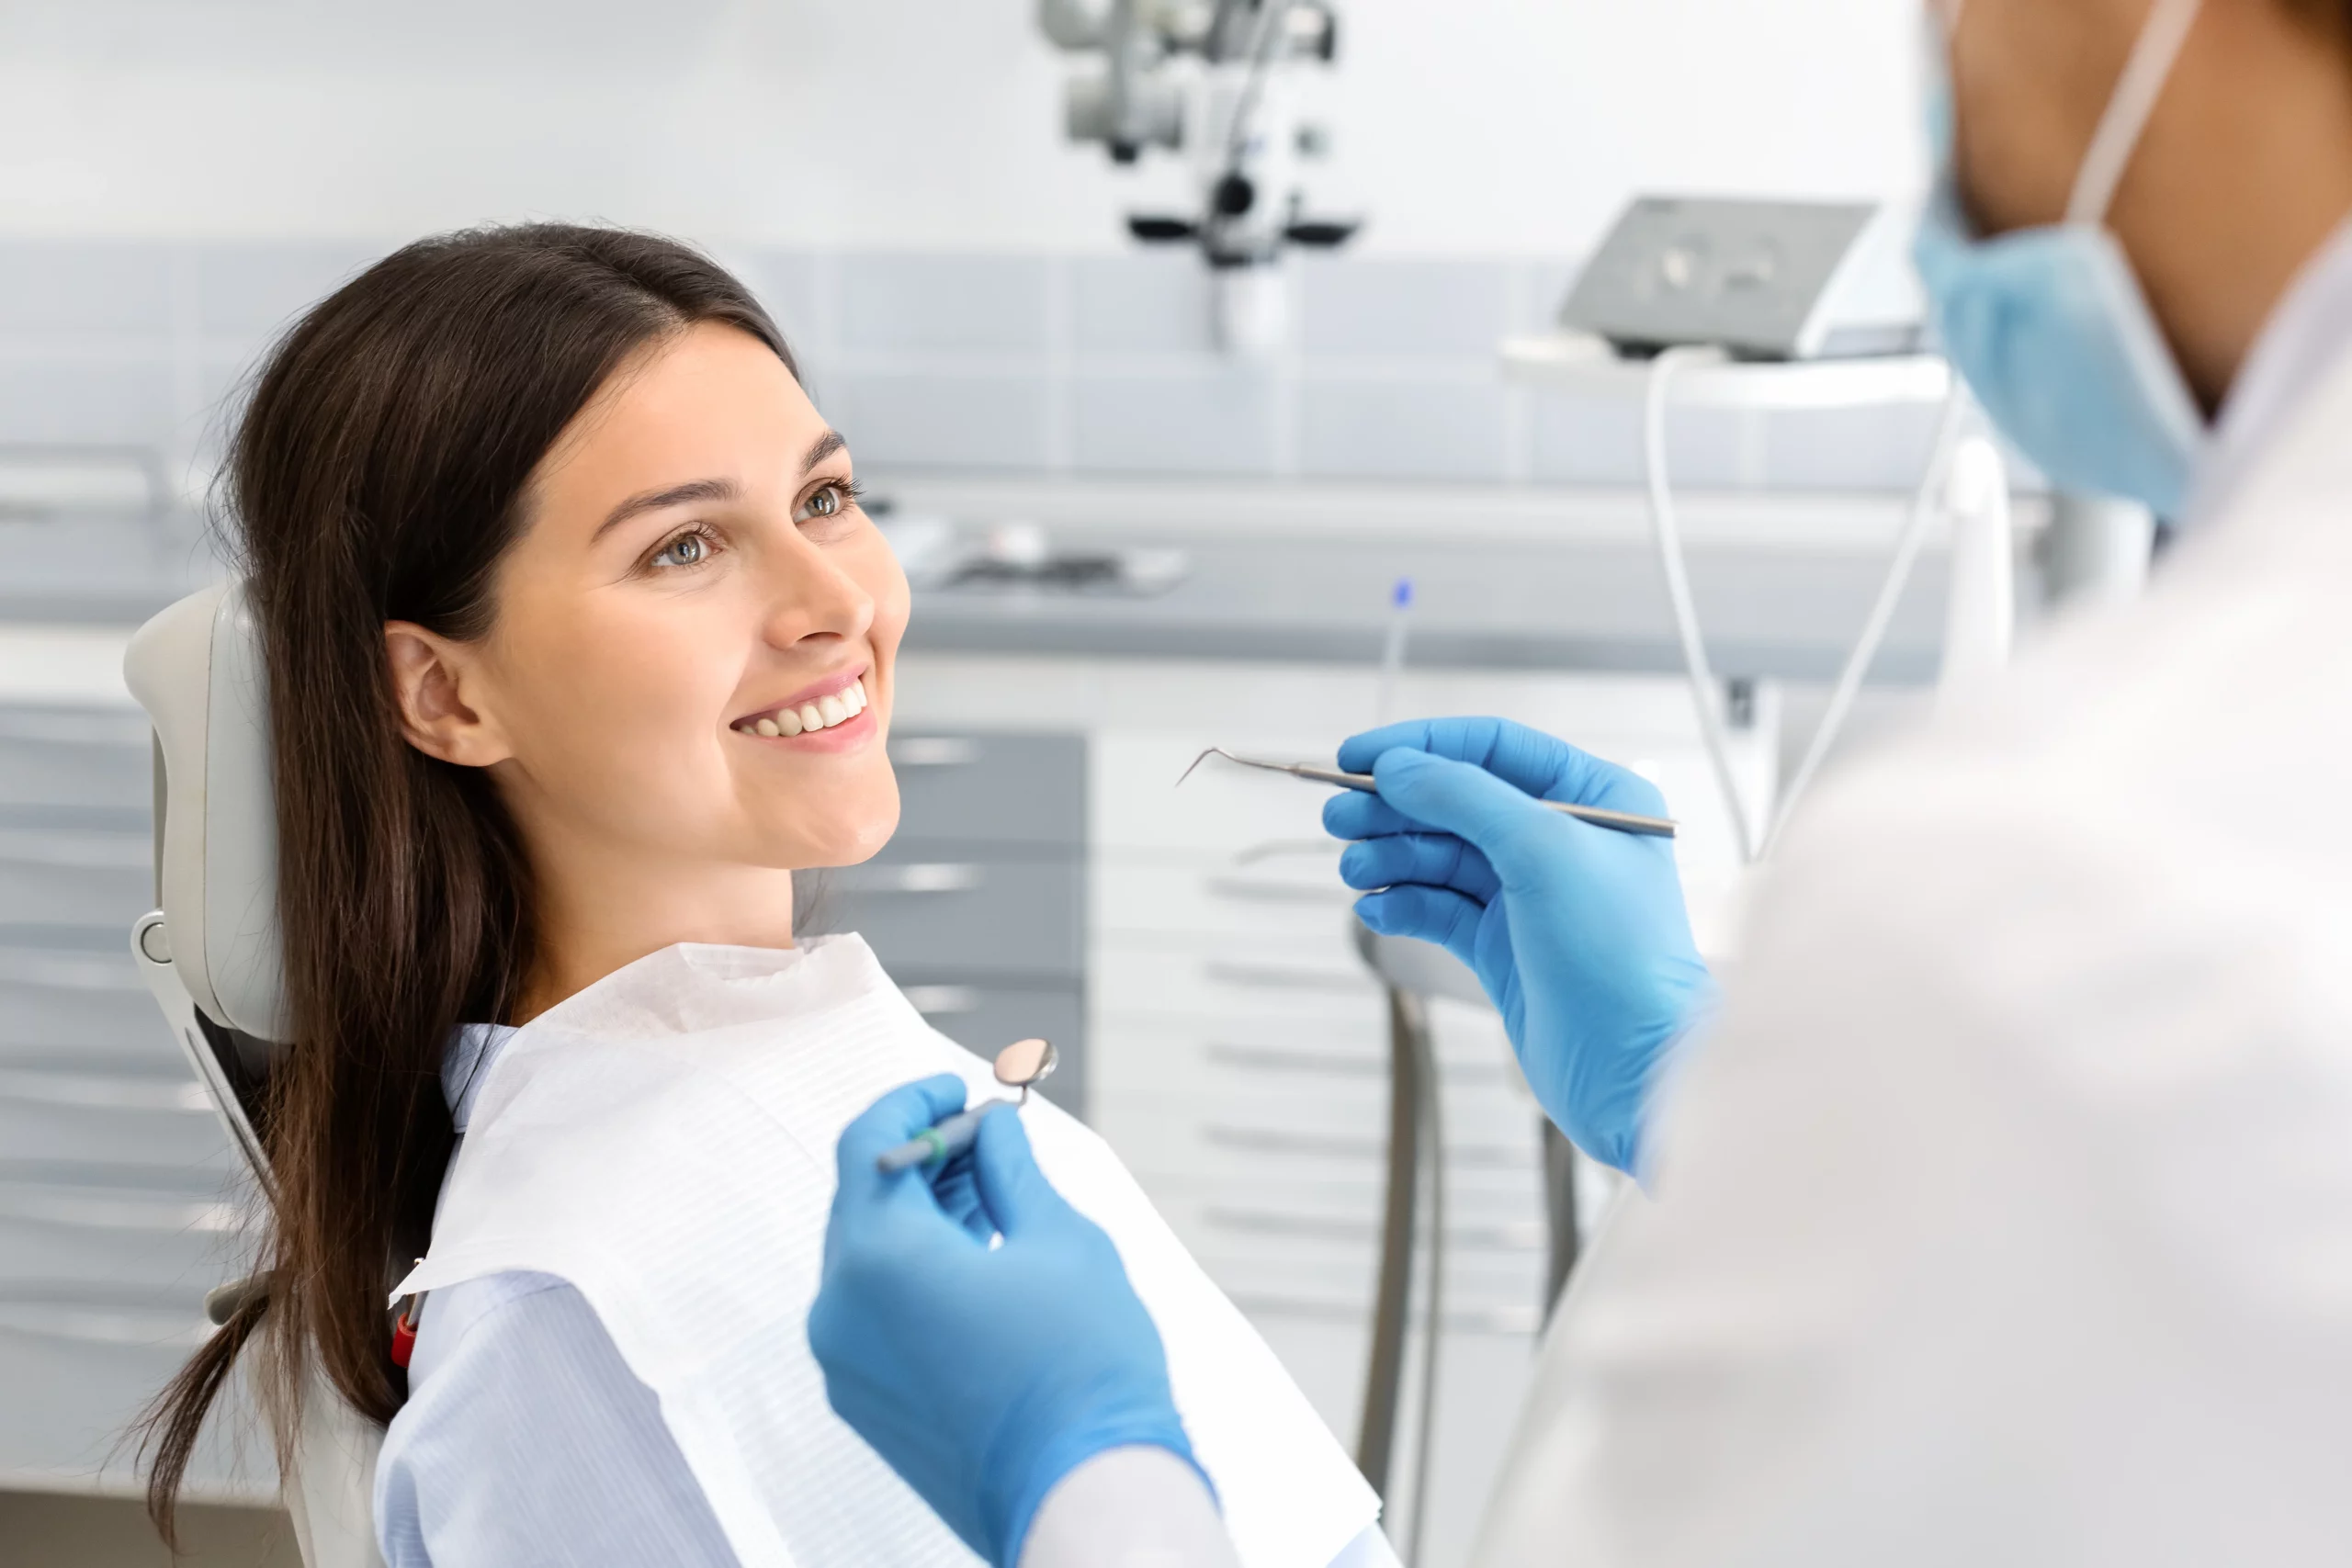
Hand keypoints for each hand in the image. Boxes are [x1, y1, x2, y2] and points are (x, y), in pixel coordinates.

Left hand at [810, 1077, 1202, 1567]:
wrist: (1085, 1495)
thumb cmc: (1083, 1369)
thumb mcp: (1057, 1239)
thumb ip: (1010, 1169)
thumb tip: (992, 1127)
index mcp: (879, 1260)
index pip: (867, 1143)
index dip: (913, 1102)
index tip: (957, 1090)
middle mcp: (840, 1311)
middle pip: (863, 1199)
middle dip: (922, 1157)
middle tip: (987, 1137)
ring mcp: (846, 1364)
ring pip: (868, 1257)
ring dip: (920, 1213)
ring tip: (991, 1192)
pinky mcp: (866, 1401)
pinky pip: (874, 1310)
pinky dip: (914, 1270)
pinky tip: (976, 1256)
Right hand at [1325, 718, 1716, 1173]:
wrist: (1632, 1068)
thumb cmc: (1615, 952)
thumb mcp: (1542, 850)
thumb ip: (1464, 796)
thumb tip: (1396, 767)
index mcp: (1593, 800)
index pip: (1494, 748)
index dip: (1422, 745)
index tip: (1355, 755)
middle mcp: (1562, 841)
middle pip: (1458, 802)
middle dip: (1395, 807)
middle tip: (1337, 817)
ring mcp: (1530, 896)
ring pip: (1441, 857)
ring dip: (1391, 857)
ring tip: (1354, 868)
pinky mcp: (1503, 947)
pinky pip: (1439, 909)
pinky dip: (1403, 904)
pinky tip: (1377, 908)